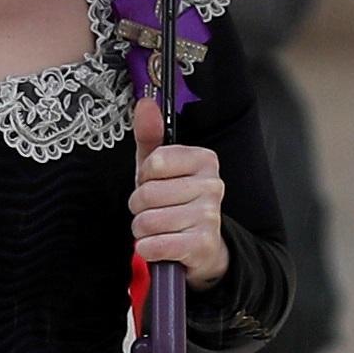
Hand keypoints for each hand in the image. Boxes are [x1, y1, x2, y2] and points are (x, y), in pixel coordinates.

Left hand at [129, 124, 229, 286]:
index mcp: (204, 160)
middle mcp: (213, 185)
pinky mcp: (203, 244)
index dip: (144, 177)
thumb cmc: (175, 204)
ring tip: (158, 229)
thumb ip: (150, 136)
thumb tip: (145, 103)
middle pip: (147, 194)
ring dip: (143, 230)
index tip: (154, 184)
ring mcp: (210, 216)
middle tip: (155, 211)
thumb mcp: (159, 169)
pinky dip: (147, 249)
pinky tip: (158, 246)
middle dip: (140, 207)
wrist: (201, 248)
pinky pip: (155, 245)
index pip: (154, 161)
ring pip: (147, 221)